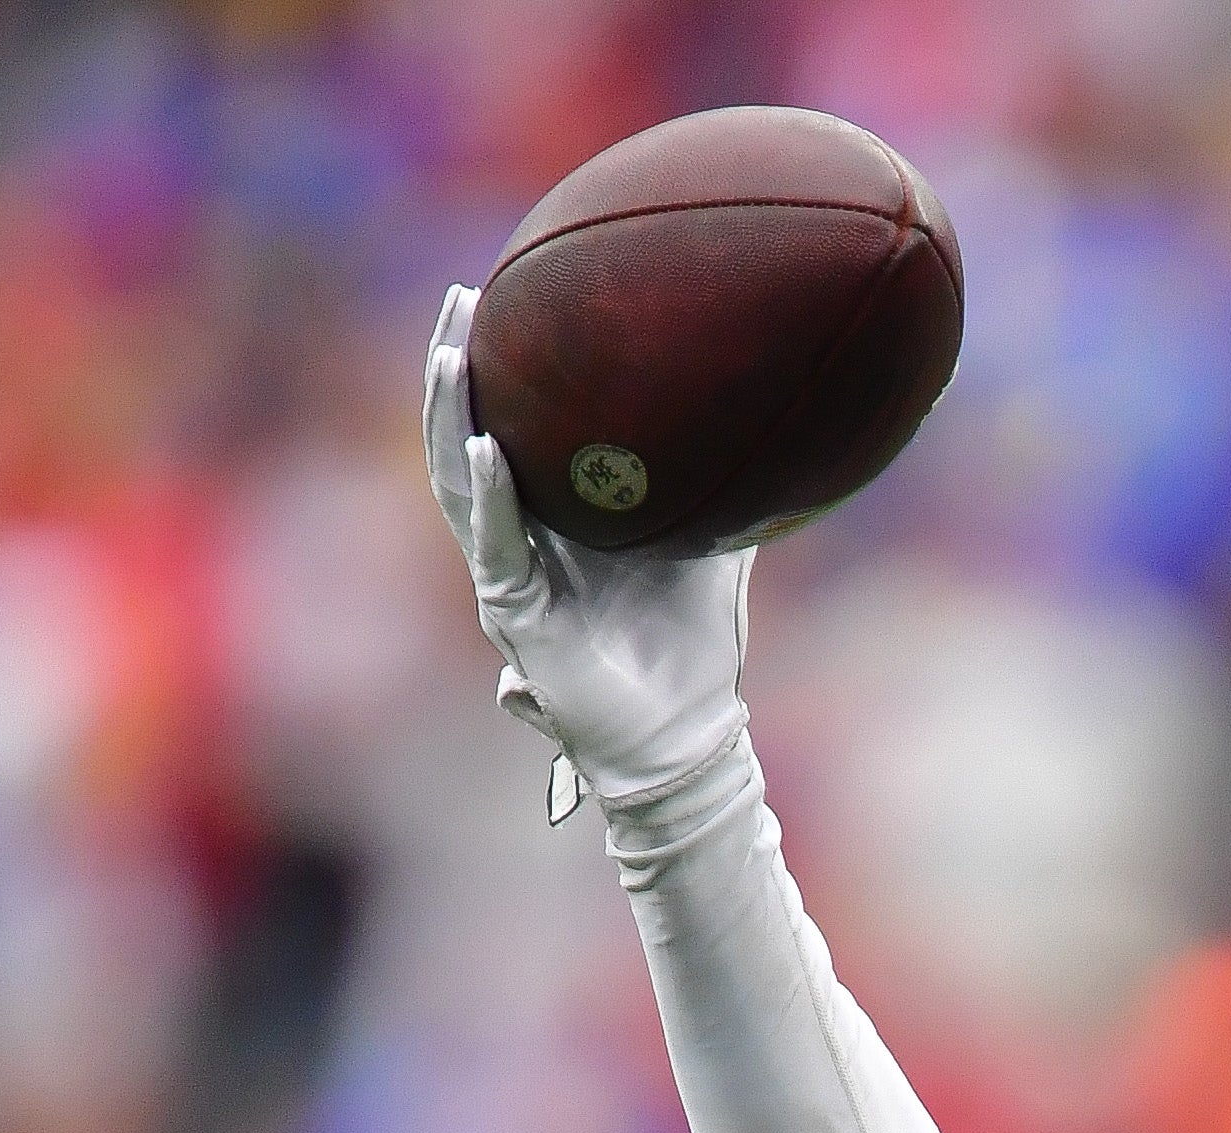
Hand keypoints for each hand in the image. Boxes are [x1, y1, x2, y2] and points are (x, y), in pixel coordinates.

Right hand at [422, 286, 752, 813]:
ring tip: (454, 351)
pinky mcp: (516, 619)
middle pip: (462, 440)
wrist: (689, 736)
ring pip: (459, 485)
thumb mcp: (713, 547)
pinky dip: (491, 495)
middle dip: (454, 371)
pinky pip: (496, 546)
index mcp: (552, 524)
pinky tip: (486, 444)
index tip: (501, 297)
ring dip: (451, 415)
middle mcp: (516, 545)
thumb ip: (728, 490)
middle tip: (462, 299)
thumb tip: (779, 426)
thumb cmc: (694, 648)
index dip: (495, 370)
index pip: (504, 431)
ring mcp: (506, 580)